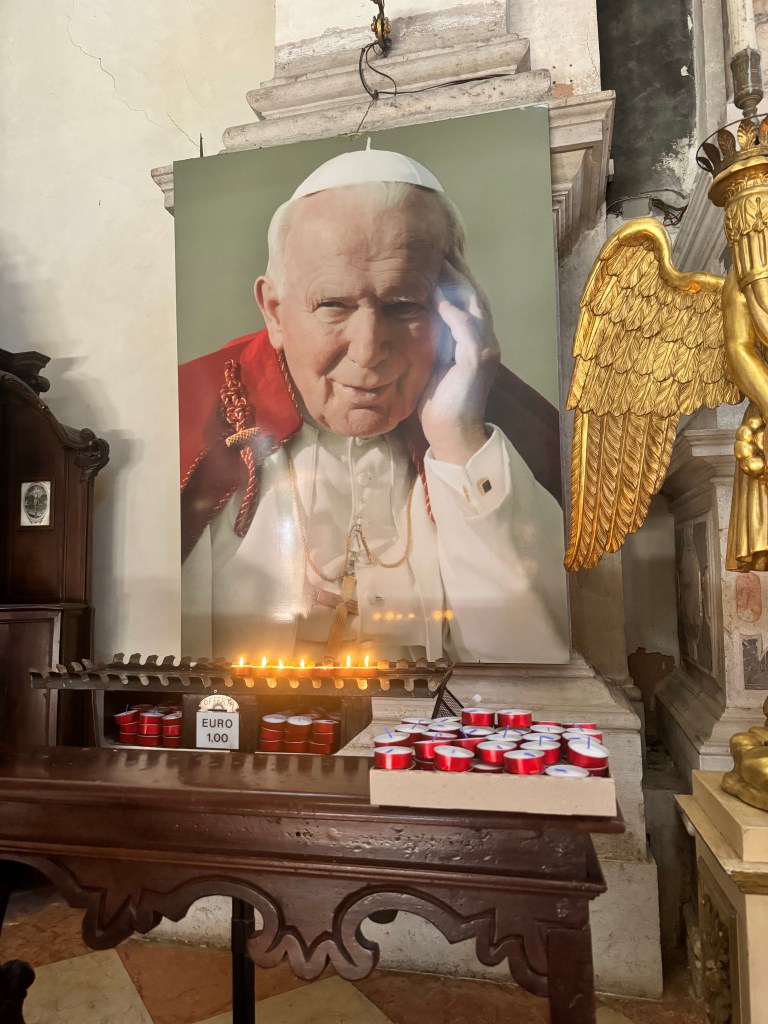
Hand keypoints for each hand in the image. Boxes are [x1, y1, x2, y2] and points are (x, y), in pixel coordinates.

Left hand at [418, 250, 500, 463]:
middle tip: (436, 246)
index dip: (452, 275)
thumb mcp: (430, 362)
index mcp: (475, 340)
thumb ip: (429, 337)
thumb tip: (409, 313)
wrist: (450, 436)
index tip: (432, 254)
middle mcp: (485, 340)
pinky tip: (436, 294)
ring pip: (472, 305)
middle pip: (473, 294)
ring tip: (436, 260)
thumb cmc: (436, 402)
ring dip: (454, 282)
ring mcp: (484, 350)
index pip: (466, 298)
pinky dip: (452, 310)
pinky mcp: (476, 362)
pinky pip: (465, 328)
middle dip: (455, 269)